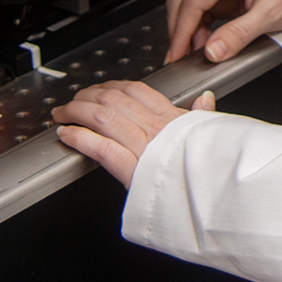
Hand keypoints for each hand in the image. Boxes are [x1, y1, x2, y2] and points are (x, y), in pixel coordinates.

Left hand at [53, 81, 214, 186]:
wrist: (218, 196)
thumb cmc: (213, 169)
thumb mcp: (212, 134)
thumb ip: (204, 114)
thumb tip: (205, 97)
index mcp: (173, 119)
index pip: (137, 91)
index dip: (113, 86)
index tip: (100, 89)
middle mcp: (156, 128)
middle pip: (114, 100)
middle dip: (87, 96)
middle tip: (73, 100)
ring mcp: (144, 148)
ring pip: (103, 118)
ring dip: (76, 112)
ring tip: (63, 114)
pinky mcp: (133, 170)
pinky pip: (101, 148)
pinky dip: (80, 138)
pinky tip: (67, 135)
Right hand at [165, 0, 281, 63]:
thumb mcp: (271, 14)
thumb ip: (240, 33)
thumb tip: (212, 51)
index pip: (194, 1)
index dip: (182, 31)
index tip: (177, 53)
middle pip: (184, 0)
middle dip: (180, 31)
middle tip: (181, 58)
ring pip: (187, 4)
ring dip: (187, 30)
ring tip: (196, 52)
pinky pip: (199, 8)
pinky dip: (196, 27)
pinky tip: (203, 42)